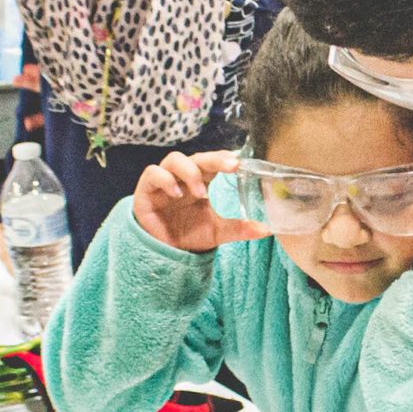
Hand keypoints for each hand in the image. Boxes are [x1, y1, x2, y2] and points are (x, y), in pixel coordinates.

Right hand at [134, 151, 270, 254]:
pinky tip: (176, 193)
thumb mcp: (217, 232)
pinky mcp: (145, 190)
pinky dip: (165, 179)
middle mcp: (182, 177)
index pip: (212, 162)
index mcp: (200, 181)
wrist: (164, 254)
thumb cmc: (188, 236)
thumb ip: (239, 228)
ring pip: (173, 160)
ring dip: (189, 171)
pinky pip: (152, 174)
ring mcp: (163, 181)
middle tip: (231, 166)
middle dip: (213, 159)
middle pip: (197, 157)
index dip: (223, 158)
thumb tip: (267, 229)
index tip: (239, 162)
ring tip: (200, 192)